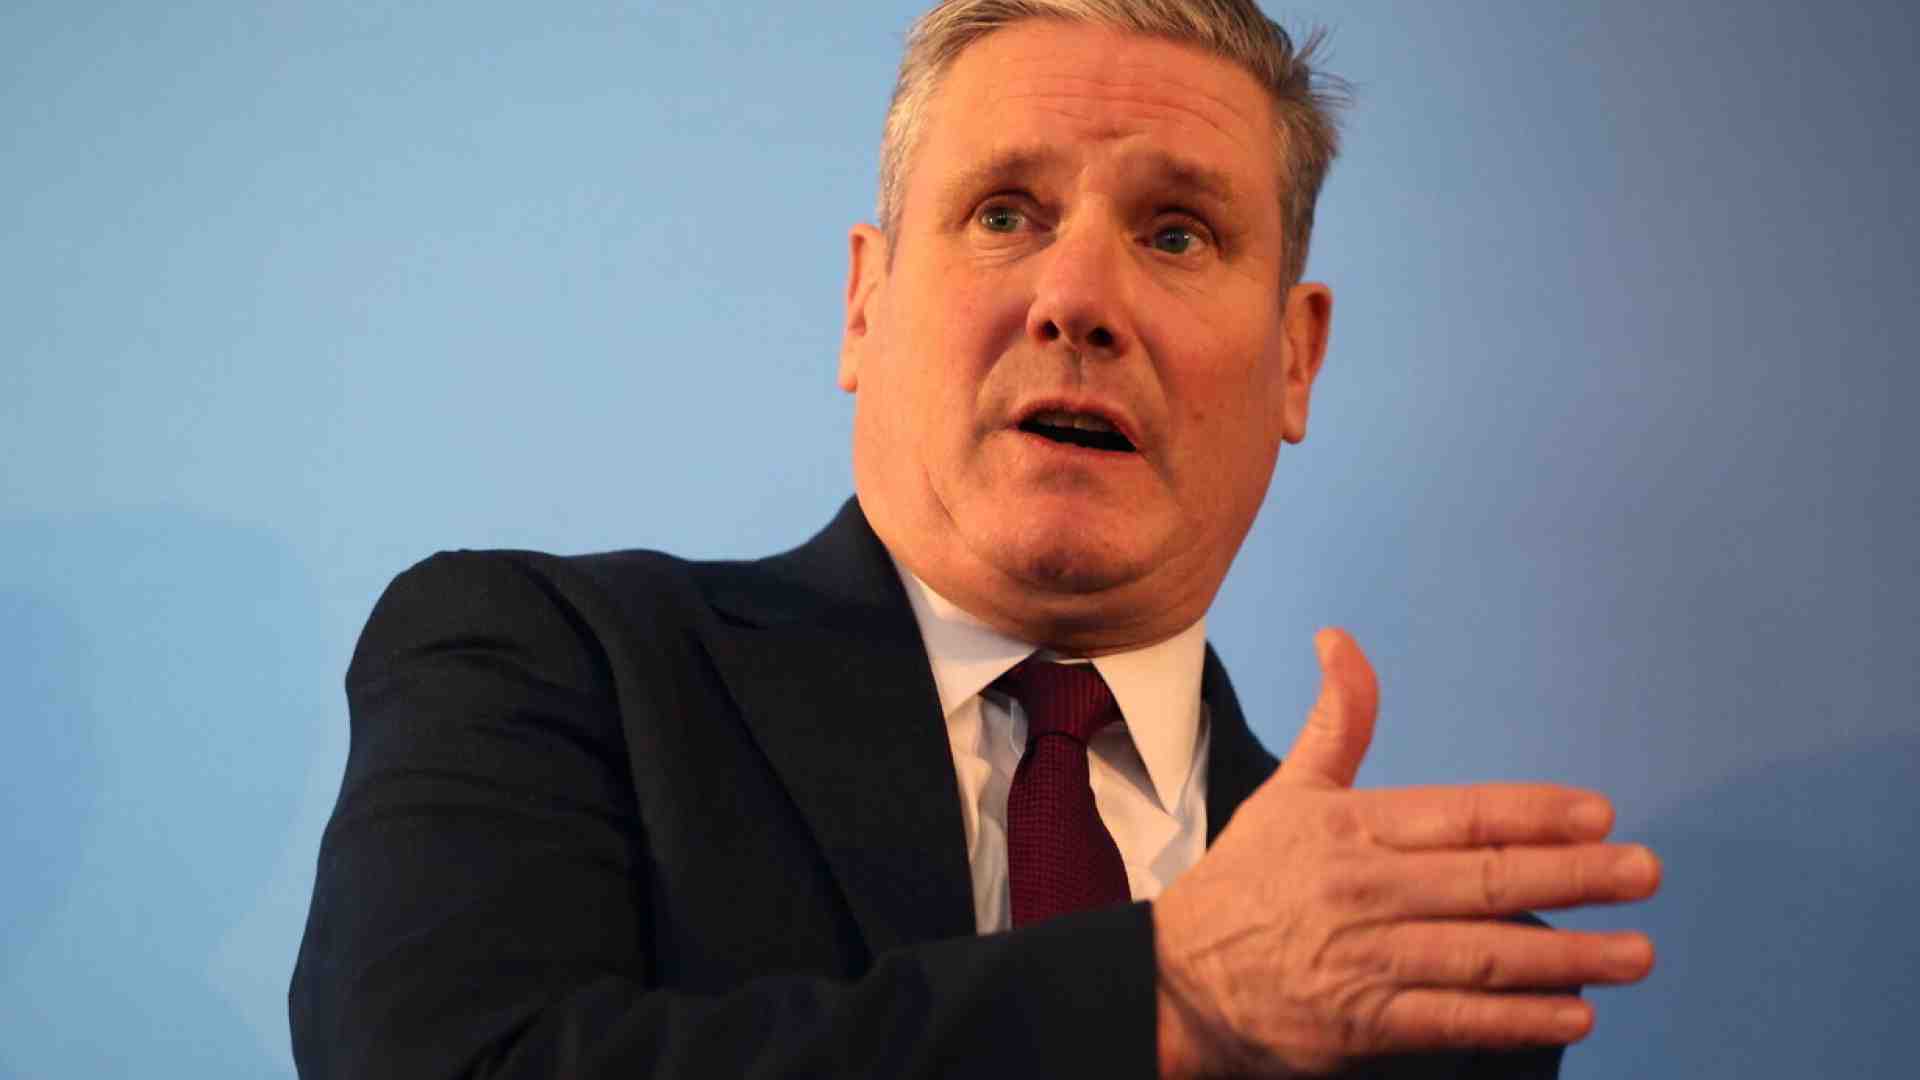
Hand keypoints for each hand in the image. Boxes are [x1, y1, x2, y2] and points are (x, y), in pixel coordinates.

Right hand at [1153, 629, 1659, 1076]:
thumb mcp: (1288, 793)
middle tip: (1643, 871)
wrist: (1178, 980)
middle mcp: (1367, 889)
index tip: (1599, 813)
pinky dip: (1517, 1018)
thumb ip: (1337, 720)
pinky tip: (1575, 1012)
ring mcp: (1368, 960)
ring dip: (1567, 955)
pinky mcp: (1365, 1024)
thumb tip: (1339, 639)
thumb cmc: (1246, 882)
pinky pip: (1456, 1019)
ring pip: (1483, 953)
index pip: (1460, 814)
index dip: (1532, 812)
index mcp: (1354, 828)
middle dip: (1575, 876)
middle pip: (1487, 880)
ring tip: (1634, 952)